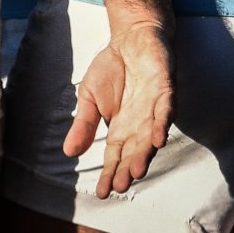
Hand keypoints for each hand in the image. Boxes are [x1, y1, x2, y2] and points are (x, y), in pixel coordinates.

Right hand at [63, 19, 173, 198]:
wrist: (130, 39)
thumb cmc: (111, 69)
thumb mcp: (89, 98)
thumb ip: (83, 124)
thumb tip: (68, 154)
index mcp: (120, 128)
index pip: (115, 156)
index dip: (110, 173)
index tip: (103, 193)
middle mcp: (139, 124)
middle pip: (134, 151)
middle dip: (128, 168)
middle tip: (121, 186)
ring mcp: (153, 108)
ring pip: (150, 136)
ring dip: (145, 153)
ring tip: (137, 171)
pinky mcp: (164, 90)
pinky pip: (165, 110)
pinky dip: (160, 124)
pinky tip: (156, 138)